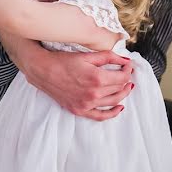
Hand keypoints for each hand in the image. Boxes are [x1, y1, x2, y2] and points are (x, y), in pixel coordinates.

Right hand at [9, 35, 133, 120]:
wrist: (43, 71)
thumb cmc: (62, 61)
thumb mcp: (87, 55)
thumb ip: (109, 57)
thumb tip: (126, 60)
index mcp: (97, 78)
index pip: (122, 77)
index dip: (128, 70)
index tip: (127, 66)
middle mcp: (94, 93)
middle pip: (119, 88)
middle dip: (125, 80)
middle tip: (126, 74)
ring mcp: (87, 104)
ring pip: (114, 101)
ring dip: (123, 94)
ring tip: (125, 87)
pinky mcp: (80, 110)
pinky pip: (100, 116)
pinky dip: (112, 113)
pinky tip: (119, 107)